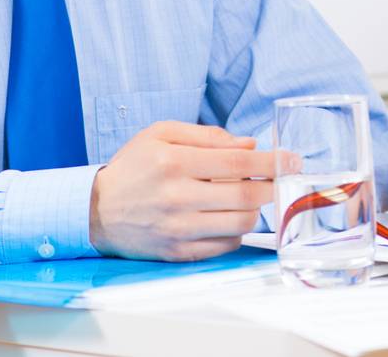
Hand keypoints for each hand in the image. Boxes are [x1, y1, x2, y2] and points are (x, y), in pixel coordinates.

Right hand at [88, 120, 294, 260]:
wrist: (96, 210)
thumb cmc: (133, 167)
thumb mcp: (161, 134)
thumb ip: (207, 136)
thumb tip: (249, 146)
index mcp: (174, 163)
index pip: (238, 164)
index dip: (272, 163)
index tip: (292, 160)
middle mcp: (177, 197)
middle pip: (245, 197)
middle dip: (272, 187)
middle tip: (279, 180)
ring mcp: (178, 229)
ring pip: (240, 224)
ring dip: (255, 210)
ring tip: (248, 198)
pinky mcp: (178, 253)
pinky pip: (224, 245)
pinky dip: (236, 231)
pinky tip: (227, 217)